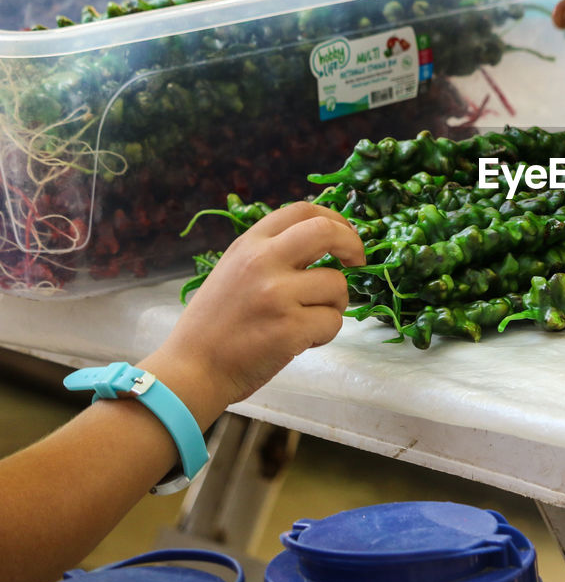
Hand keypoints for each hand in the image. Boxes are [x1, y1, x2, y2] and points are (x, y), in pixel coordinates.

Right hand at [142, 202, 365, 418]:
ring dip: (335, 305)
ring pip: (338, 285)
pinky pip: (333, 321)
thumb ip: (270, 254)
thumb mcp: (234, 271)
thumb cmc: (214, 325)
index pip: (301, 211)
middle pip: (326, 231)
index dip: (334, 219)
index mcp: (249, 245)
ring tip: (308, 320)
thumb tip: (322, 240)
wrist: (191, 370)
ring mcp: (277, 294)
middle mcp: (263, 261)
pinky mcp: (291, 327)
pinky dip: (324, 333)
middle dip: (352, 244)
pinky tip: (300, 341)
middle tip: (357, 262)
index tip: (344, 235)